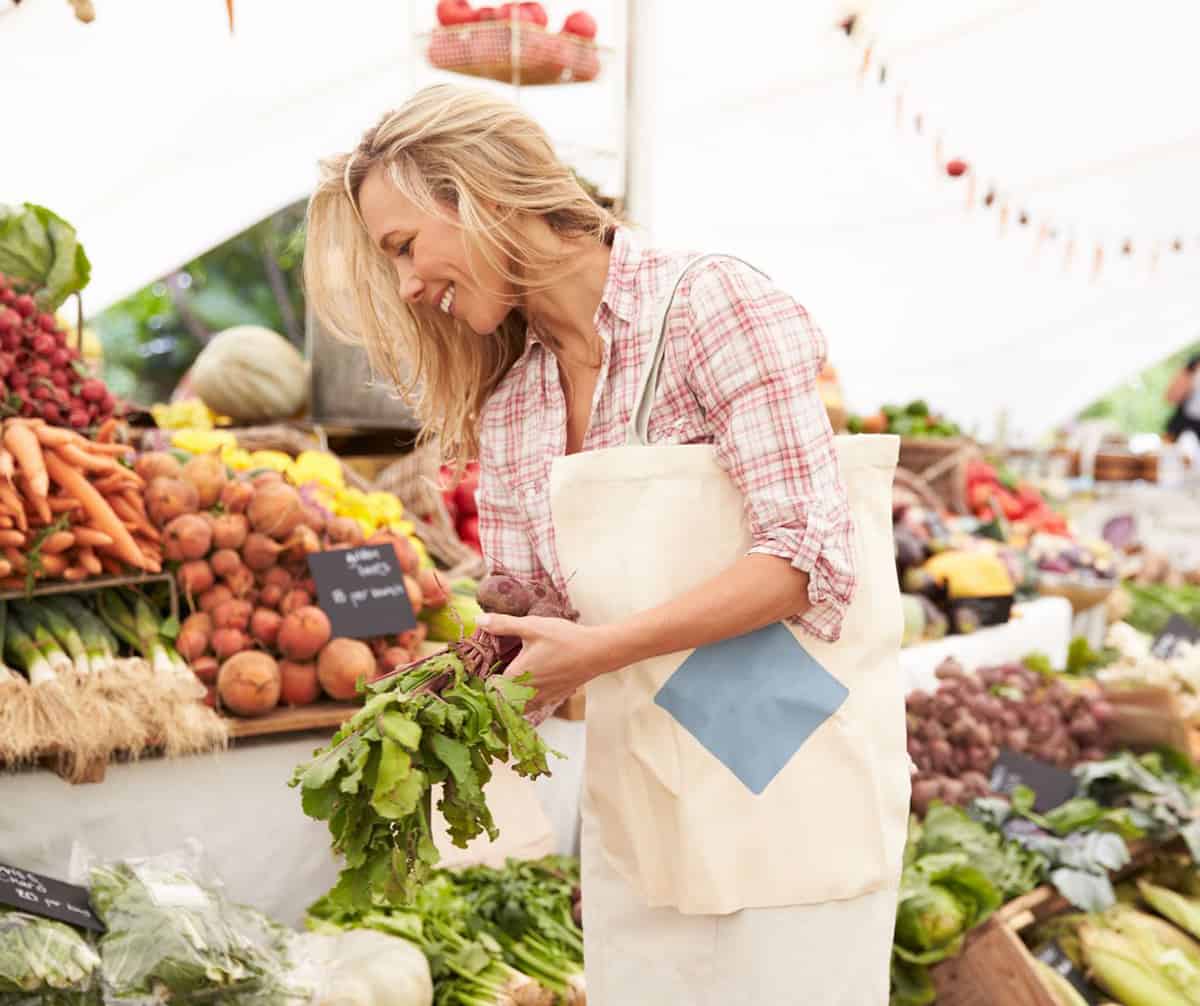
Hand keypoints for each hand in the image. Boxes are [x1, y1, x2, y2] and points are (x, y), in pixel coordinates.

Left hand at [477, 613, 613, 719]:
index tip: (481, 670)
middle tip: (492, 675)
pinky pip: (531, 707)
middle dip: (494, 691)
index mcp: (516, 676)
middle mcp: (526, 693)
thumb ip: (503, 624)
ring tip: (508, 681)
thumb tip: (478, 620)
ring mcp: (541, 699)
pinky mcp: (553, 699)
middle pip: (500, 701)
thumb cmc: (564, 638)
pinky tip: (528, 684)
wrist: (596, 653)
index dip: (483, 680)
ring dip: (509, 698)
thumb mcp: (532, 627)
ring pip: (516, 707)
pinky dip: (524, 700)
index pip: (489, 688)